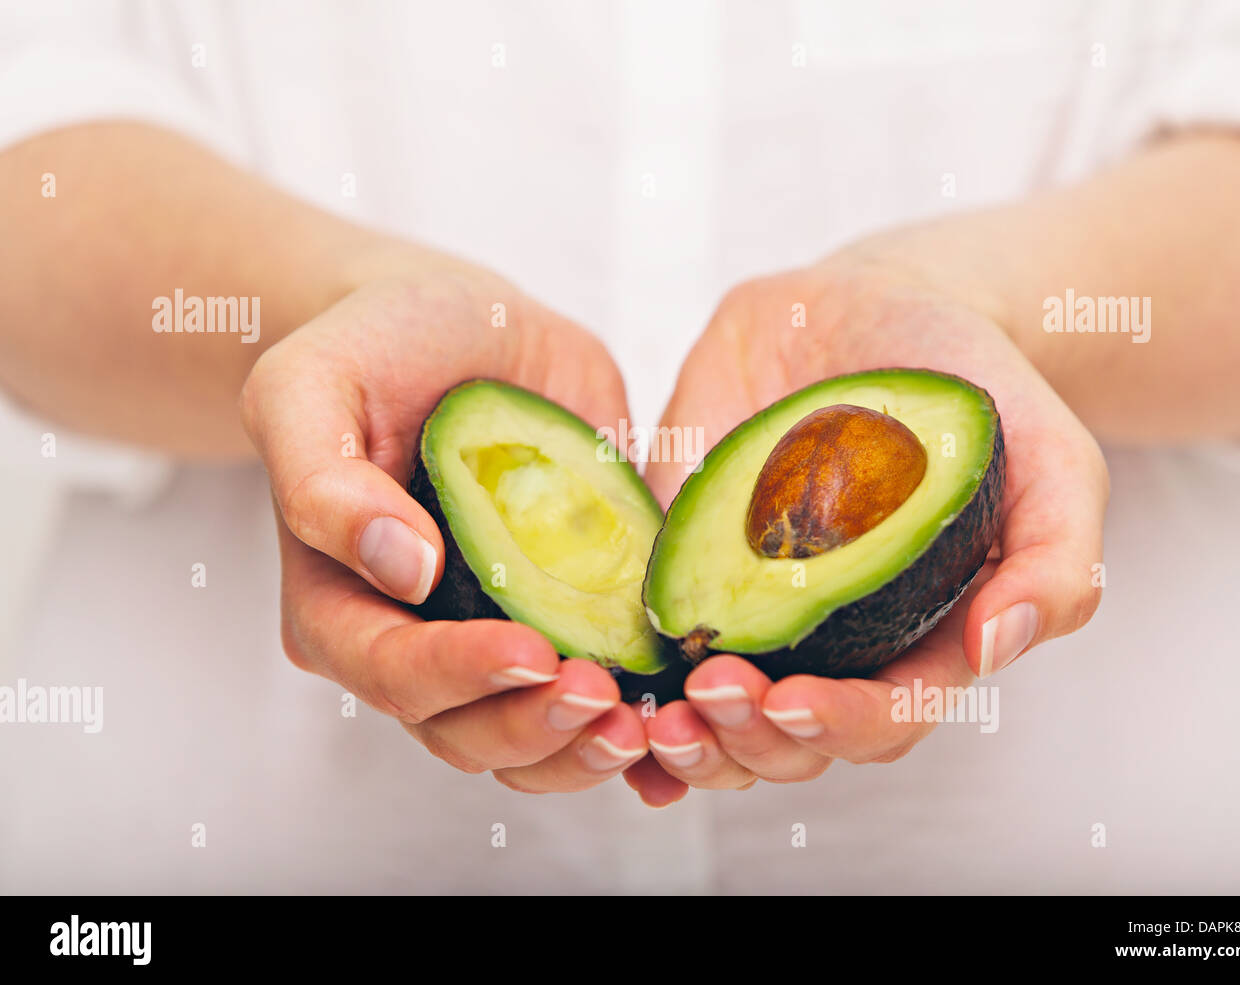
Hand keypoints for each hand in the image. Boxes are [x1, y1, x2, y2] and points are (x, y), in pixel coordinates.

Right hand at [240, 257, 673, 795]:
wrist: (460, 329)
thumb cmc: (373, 346)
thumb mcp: (311, 384)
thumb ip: (323, 481)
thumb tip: (401, 568)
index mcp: (339, 604)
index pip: (392, 672)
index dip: (461, 675)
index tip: (533, 652)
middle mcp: (413, 641)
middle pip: (466, 731)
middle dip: (536, 726)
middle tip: (607, 698)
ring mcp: (491, 639)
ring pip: (528, 742)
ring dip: (586, 747)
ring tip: (647, 719)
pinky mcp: (563, 620)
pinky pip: (591, 704)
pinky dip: (630, 731)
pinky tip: (679, 721)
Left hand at [637, 260, 1107, 790]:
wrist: (877, 307)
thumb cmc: (973, 392)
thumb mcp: (1053, 463)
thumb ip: (1056, 561)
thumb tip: (993, 647)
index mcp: (913, 641)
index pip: (878, 723)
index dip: (835, 728)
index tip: (789, 700)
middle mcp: (827, 643)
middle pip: (784, 744)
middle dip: (744, 740)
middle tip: (711, 695)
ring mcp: (750, 608)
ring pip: (710, 718)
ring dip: (680, 735)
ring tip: (650, 711)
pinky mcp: (685, 561)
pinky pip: (647, 639)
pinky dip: (620, 690)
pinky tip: (595, 693)